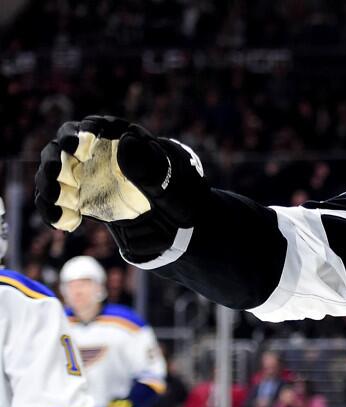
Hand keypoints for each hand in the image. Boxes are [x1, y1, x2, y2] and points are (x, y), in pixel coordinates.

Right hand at [35, 115, 208, 261]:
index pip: (94, 127)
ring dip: (49, 184)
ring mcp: (88, 177)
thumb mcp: (170, 181)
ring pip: (55, 174)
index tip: (78, 145)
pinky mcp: (82, 200)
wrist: (182, 226)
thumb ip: (148, 164)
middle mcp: (99, 155)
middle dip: (55, 157)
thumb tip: (124, 142)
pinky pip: (58, 202)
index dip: (81, 132)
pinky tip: (63, 223)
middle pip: (64, 148)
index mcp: (122, 140)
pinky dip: (53, 211)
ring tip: (55, 197)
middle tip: (55, 171)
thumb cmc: (180, 195)